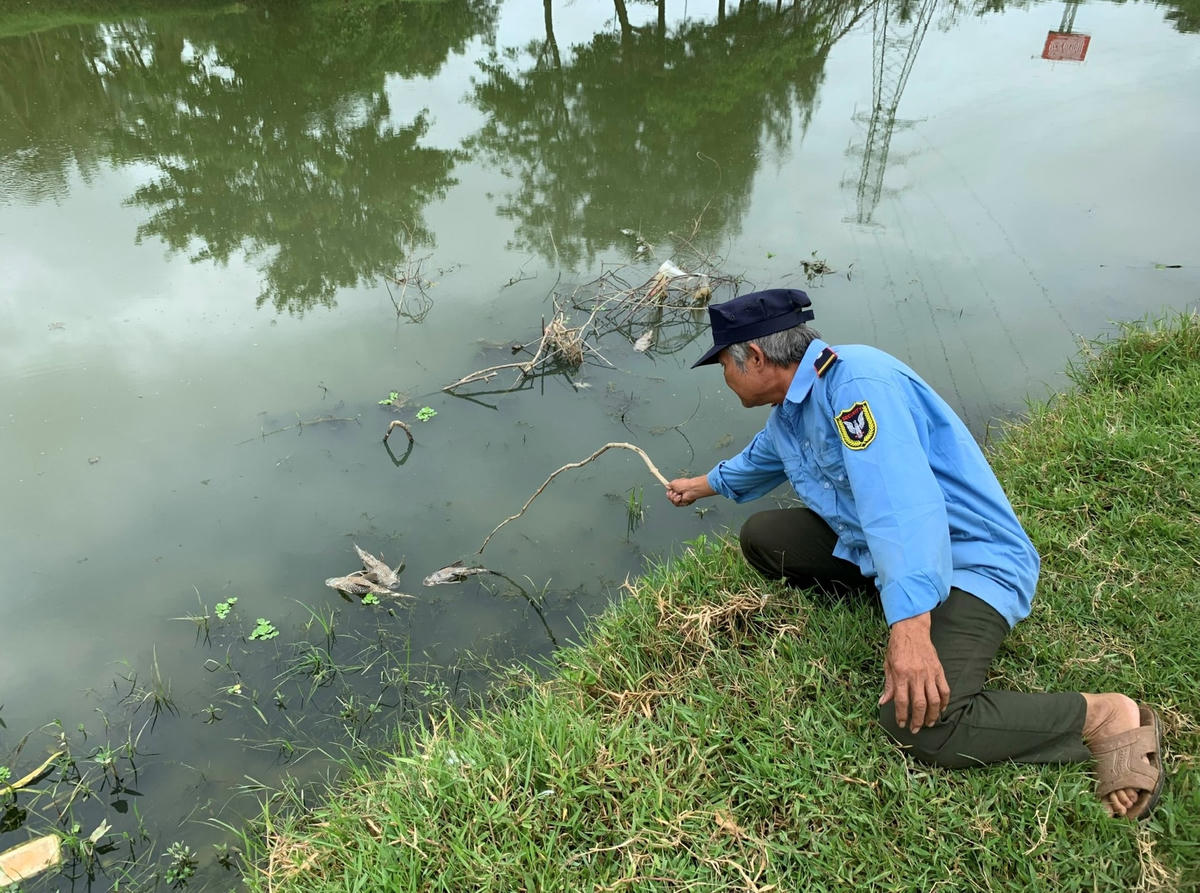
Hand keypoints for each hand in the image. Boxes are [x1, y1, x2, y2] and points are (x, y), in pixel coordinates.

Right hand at [665, 476, 714, 506]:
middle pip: (669, 496)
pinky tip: (680, 497)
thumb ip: (669, 485)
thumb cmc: (684, 484)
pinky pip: (676, 504)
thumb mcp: (674, 482)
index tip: (668, 489)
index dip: (669, 490)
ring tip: (678, 495)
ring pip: (672, 500)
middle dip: (670, 494)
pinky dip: (677, 500)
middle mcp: (679, 493)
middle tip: (674, 492)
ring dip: (674, 497)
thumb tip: (667, 486)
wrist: (691, 489)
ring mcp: (680, 498)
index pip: (670, 490)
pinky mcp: (682, 503)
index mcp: (677, 487)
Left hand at [879, 612, 949, 732]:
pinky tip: (940, 710)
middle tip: (915, 729)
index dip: (901, 715)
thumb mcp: (888, 664)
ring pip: (934, 700)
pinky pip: (944, 690)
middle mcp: (915, 675)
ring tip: (928, 723)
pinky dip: (944, 702)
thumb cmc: (897, 647)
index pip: (901, 700)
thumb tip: (883, 702)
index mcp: (900, 674)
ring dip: (931, 715)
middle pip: (919, 704)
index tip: (902, 724)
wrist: (911, 630)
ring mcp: (929, 673)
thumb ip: (888, 684)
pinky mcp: (939, 670)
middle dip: (917, 720)